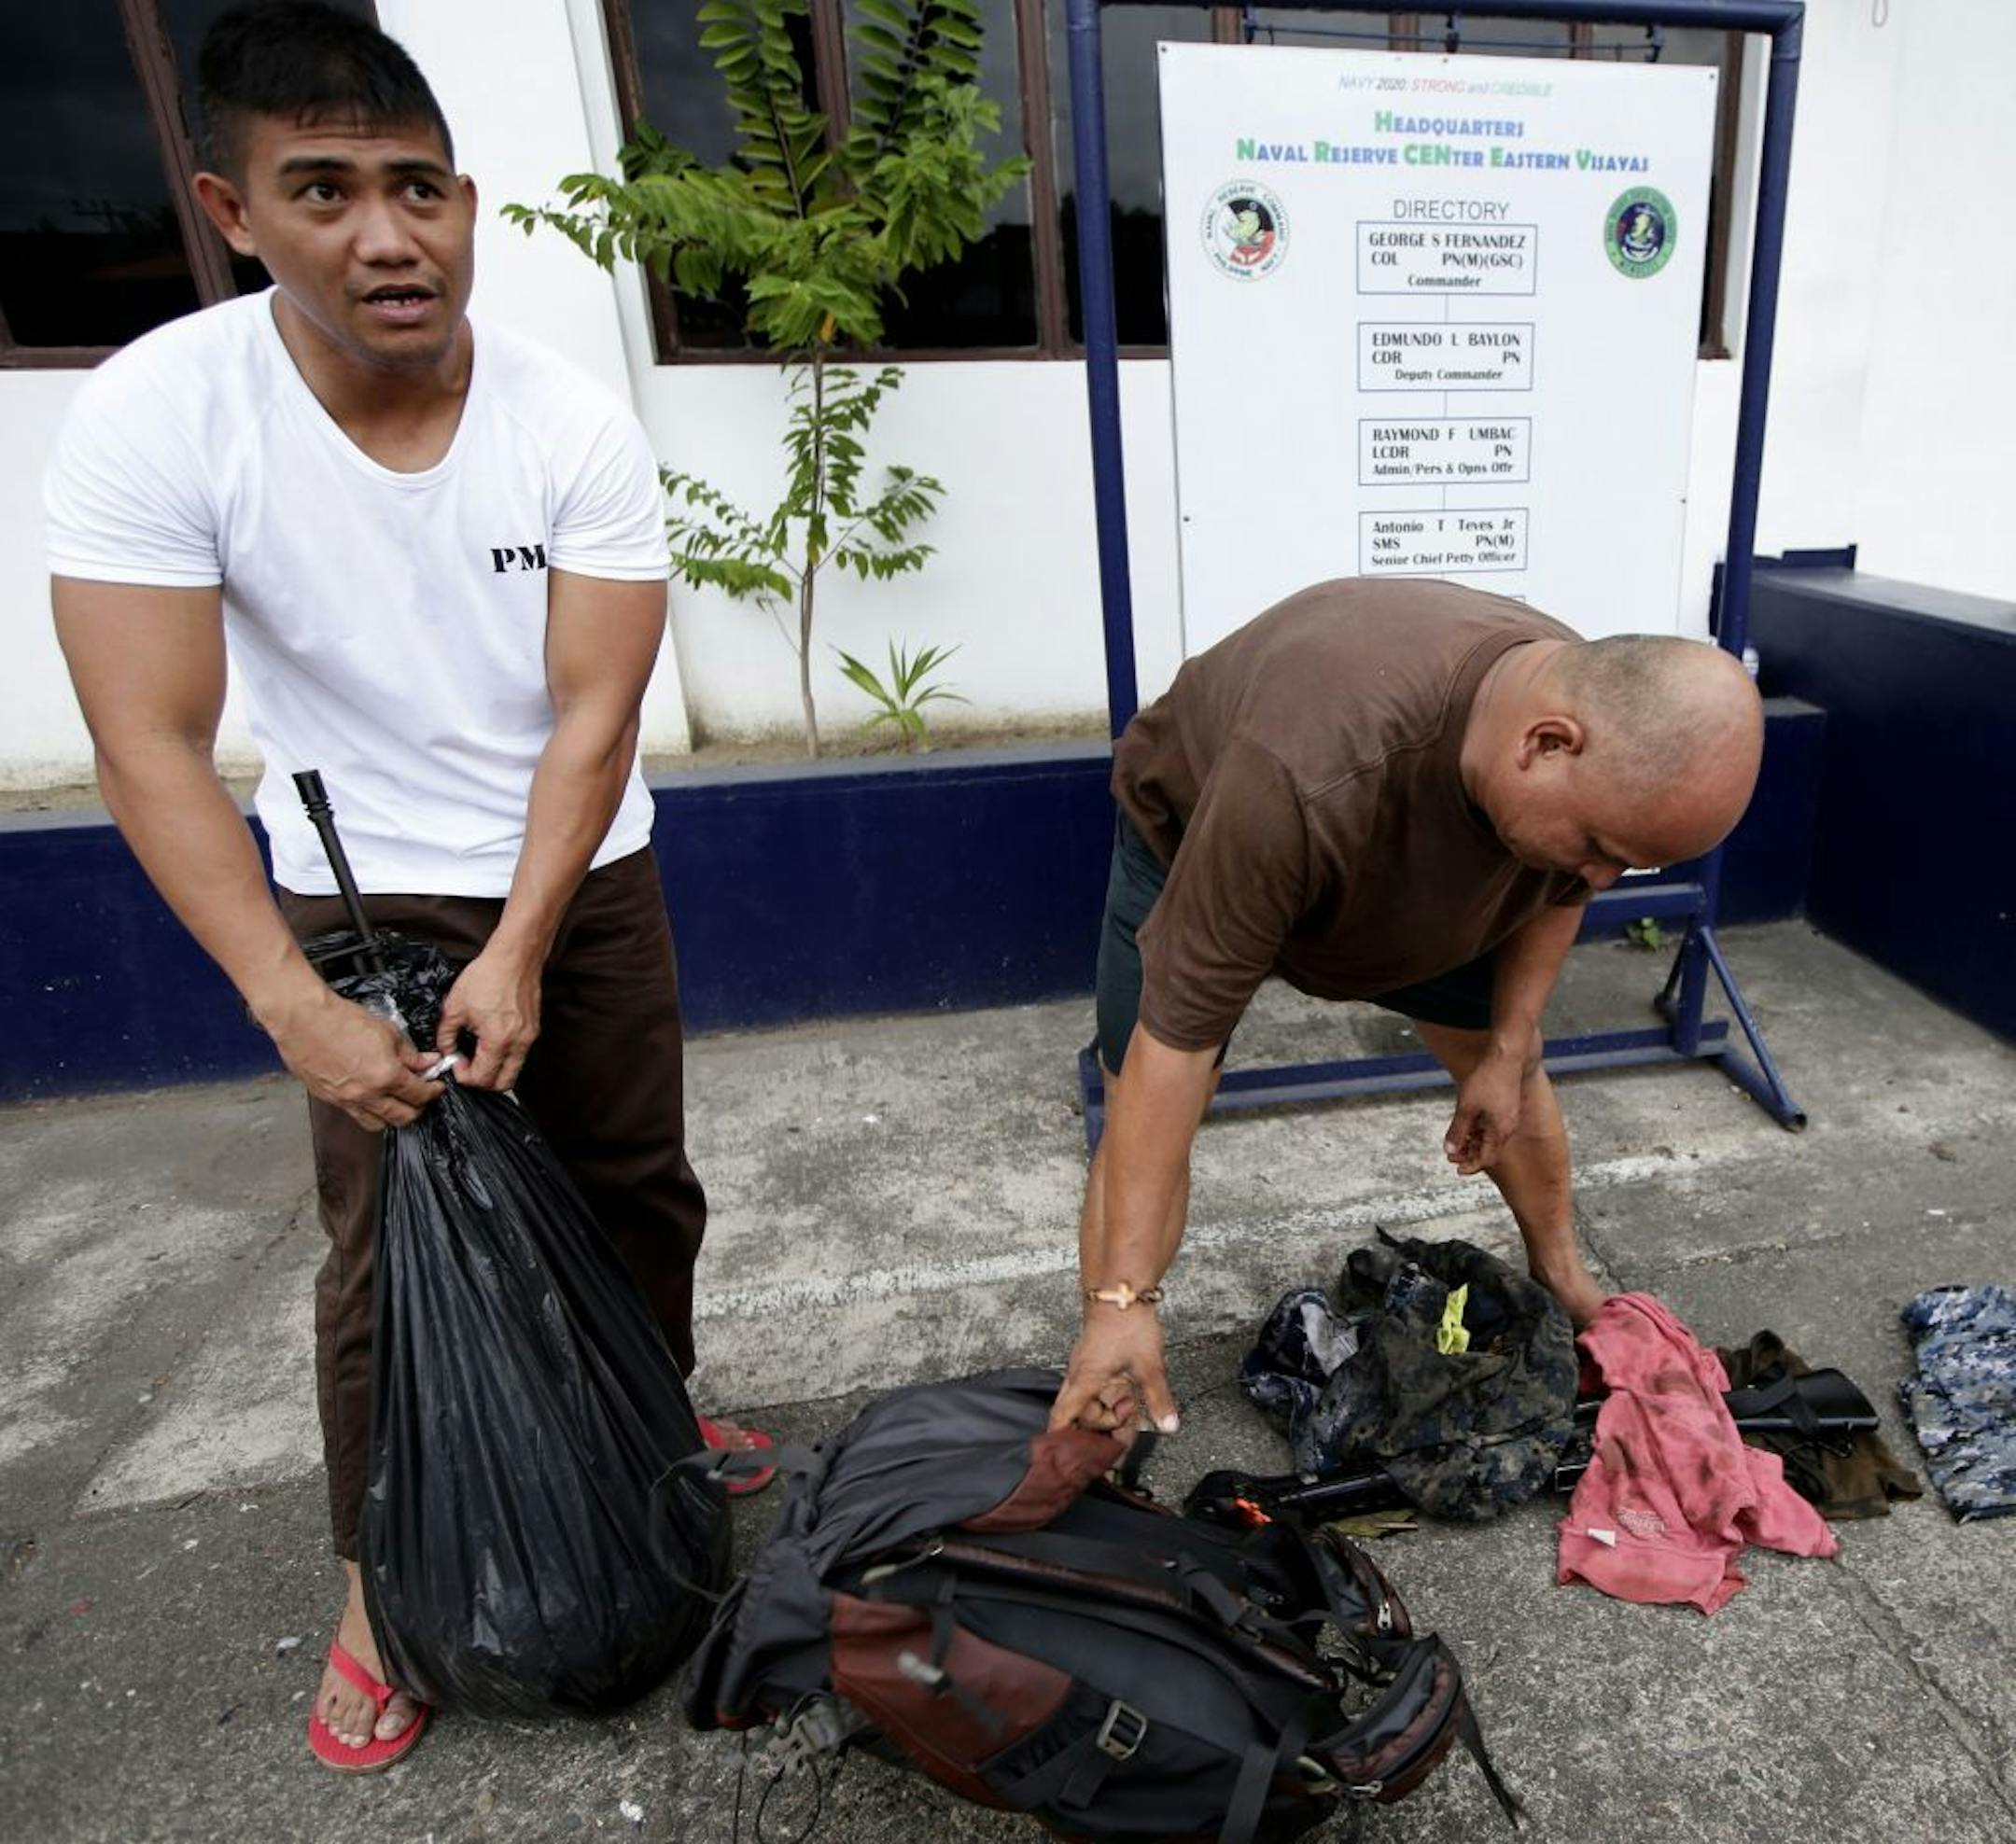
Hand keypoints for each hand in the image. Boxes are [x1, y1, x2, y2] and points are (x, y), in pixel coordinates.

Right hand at [268, 988, 443, 1130]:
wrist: (303, 1019)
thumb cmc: (342, 1020)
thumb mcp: (388, 1031)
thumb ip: (410, 1054)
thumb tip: (428, 1063)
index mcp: (386, 1076)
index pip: (419, 1094)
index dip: (433, 1091)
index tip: (437, 1087)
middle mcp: (366, 1094)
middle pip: (402, 1117)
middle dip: (417, 1108)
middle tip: (421, 1096)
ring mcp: (346, 1100)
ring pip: (377, 1124)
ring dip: (392, 1117)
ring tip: (397, 1102)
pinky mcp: (329, 1099)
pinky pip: (354, 1115)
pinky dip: (368, 1111)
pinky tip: (371, 1098)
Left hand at [435, 942, 541, 1089]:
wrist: (514, 958)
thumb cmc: (487, 976)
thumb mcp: (454, 1007)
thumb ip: (445, 1036)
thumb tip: (446, 1051)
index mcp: (498, 1040)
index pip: (482, 1078)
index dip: (464, 1076)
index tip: (456, 1062)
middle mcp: (518, 1044)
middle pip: (502, 1084)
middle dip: (482, 1081)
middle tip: (468, 1065)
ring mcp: (529, 1038)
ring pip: (513, 1072)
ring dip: (495, 1070)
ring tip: (479, 1053)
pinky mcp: (533, 1031)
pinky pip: (519, 1056)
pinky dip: (504, 1057)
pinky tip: (490, 1041)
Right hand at [1048, 1305, 1179, 1435]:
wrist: (1123, 1292)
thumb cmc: (1129, 1325)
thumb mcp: (1149, 1365)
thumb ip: (1158, 1398)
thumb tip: (1168, 1427)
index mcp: (1085, 1381)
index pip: (1062, 1416)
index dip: (1061, 1438)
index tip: (1068, 1456)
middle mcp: (1079, 1377)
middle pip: (1076, 1415)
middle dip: (1098, 1428)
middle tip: (1124, 1426)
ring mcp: (1085, 1369)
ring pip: (1087, 1403)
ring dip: (1107, 1414)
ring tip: (1131, 1410)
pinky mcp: (1094, 1363)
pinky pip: (1095, 1391)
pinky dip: (1109, 1402)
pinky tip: (1128, 1402)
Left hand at [1443, 1043, 1530, 1175]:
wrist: (1507, 1057)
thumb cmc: (1487, 1080)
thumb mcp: (1466, 1107)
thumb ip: (1458, 1131)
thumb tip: (1449, 1150)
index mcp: (1500, 1131)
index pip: (1486, 1158)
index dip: (1471, 1166)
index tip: (1457, 1170)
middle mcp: (1507, 1127)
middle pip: (1488, 1150)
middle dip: (1469, 1155)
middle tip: (1451, 1157)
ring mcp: (1508, 1118)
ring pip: (1489, 1138)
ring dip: (1473, 1142)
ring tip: (1456, 1143)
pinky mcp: (1506, 1108)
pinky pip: (1492, 1127)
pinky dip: (1479, 1131)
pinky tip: (1466, 1127)